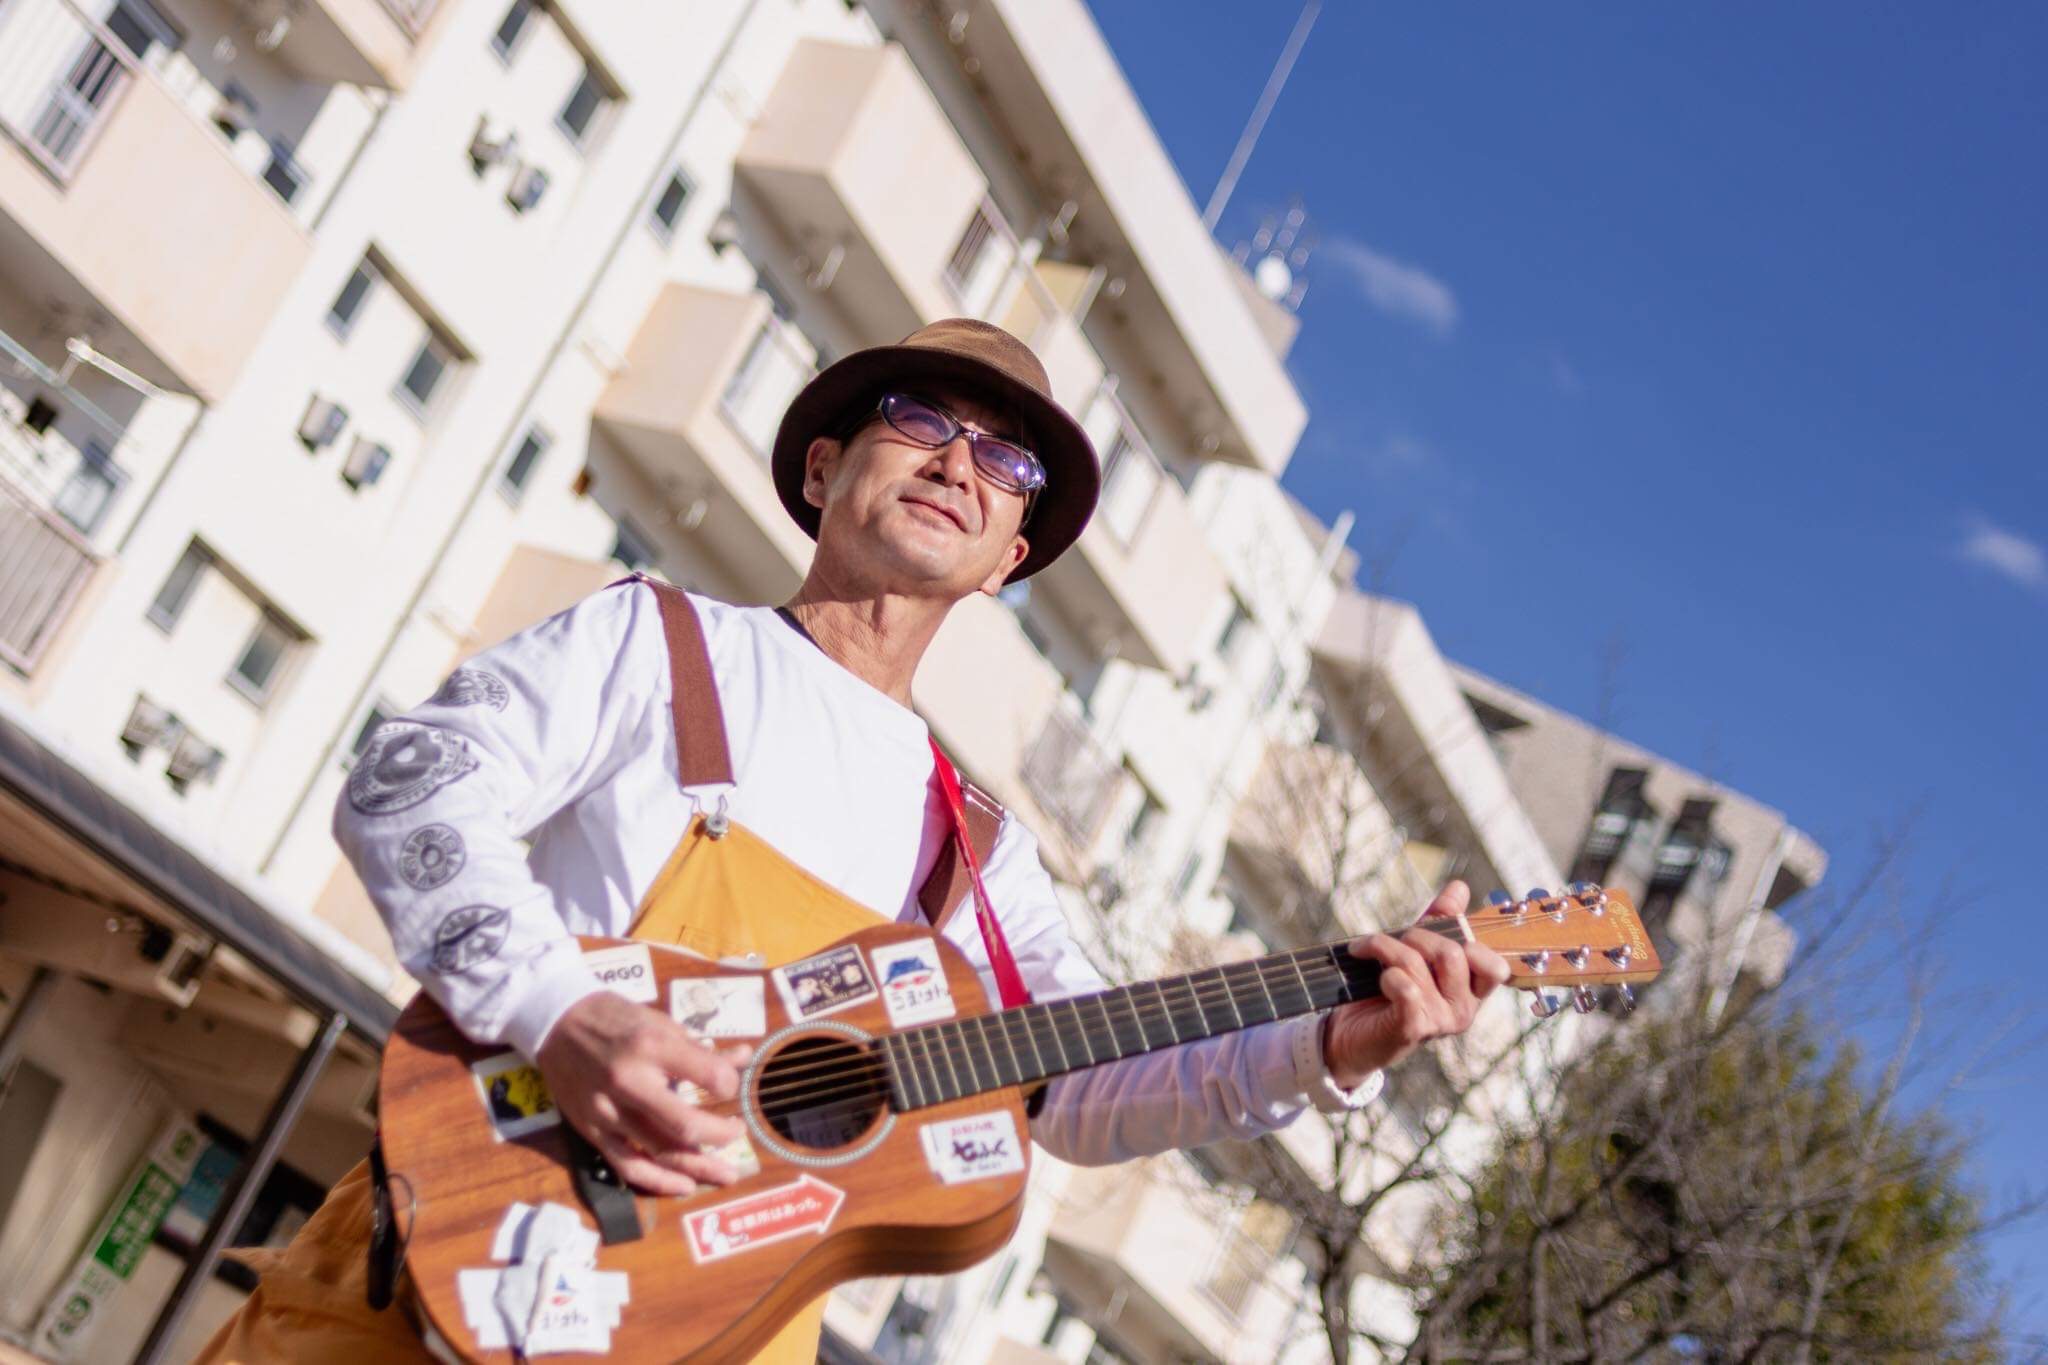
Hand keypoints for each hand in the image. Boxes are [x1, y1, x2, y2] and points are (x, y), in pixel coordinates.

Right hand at [535, 990, 751, 1196]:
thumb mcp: (661, 1023)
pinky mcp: (591, 1131)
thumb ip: (701, 1049)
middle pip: (685, 1124)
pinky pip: (628, 1165)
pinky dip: (659, 1181)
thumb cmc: (615, 1019)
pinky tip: (685, 1185)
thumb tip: (744, 1057)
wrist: (556, 1023)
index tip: (732, 1086)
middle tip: (738, 1133)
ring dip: (699, 1167)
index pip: (708, 1075)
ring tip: (726, 1175)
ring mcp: (607, 1111)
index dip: (730, 1084)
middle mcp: (629, 1081)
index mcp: (651, 1046)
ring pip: (660, 1152)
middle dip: (721, 1135)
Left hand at [1320, 881, 1511, 1088]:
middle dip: (1416, 936)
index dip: (1470, 940)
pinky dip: (1387, 974)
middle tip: (1388, 941)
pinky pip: (1405, 988)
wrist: (1349, 1033)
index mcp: (1471, 991)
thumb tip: (1460, 887)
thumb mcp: (1416, 950)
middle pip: (1452, 953)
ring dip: (1385, 947)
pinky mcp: (1413, 1028)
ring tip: (1364, 949)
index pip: (1495, 965)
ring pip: (1419, 965)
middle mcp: (1464, 1010)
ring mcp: (1440, 1022)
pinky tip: (1378, 979)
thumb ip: (1440, 921)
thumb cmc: (1387, 990)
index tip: (1435, 930)